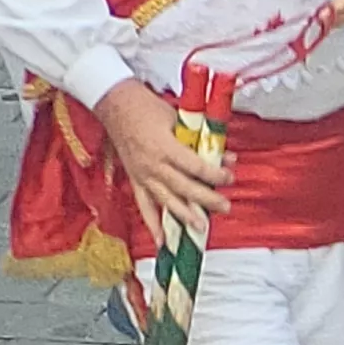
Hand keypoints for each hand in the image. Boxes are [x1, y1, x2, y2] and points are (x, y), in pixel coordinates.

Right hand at [98, 81, 231, 225]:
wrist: (114, 103)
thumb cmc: (146, 107)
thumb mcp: (178, 119)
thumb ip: (201, 141)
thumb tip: (226, 158)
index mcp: (164, 147)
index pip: (194, 167)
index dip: (214, 174)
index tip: (229, 177)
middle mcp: (152, 164)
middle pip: (183, 187)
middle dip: (206, 200)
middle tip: (224, 206)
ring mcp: (142, 174)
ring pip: (166, 200)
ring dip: (185, 216)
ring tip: (201, 227)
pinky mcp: (135, 180)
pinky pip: (145, 206)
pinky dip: (154, 225)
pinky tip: (164, 241)